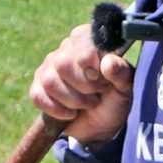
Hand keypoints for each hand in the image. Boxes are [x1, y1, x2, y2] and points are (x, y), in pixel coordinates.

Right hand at [29, 24, 133, 145]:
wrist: (101, 125)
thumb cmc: (114, 100)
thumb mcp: (125, 88)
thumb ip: (121, 73)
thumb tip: (108, 63)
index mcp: (87, 43)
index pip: (78, 37)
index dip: (87, 58)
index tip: (99, 77)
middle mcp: (65, 51)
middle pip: (62, 63)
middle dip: (83, 85)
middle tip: (97, 93)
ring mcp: (48, 69)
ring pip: (49, 81)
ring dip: (72, 100)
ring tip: (87, 104)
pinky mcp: (39, 88)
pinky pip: (37, 95)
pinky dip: (56, 109)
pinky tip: (71, 114)